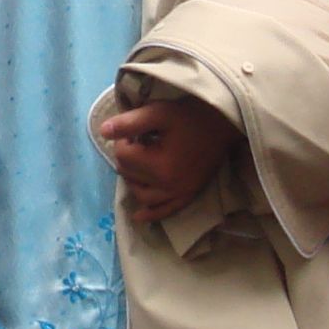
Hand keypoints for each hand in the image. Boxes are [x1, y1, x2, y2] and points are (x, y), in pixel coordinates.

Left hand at [96, 93, 237, 225]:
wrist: (225, 122)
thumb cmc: (191, 115)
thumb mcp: (159, 112)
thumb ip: (130, 122)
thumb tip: (102, 131)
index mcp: (160, 166)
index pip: (124, 157)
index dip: (123, 140)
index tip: (134, 130)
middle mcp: (169, 185)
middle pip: (130, 176)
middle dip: (127, 158)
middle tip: (136, 141)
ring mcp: (180, 192)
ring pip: (143, 196)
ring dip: (133, 182)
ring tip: (135, 165)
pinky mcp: (190, 194)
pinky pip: (166, 210)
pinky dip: (152, 213)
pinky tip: (139, 216)